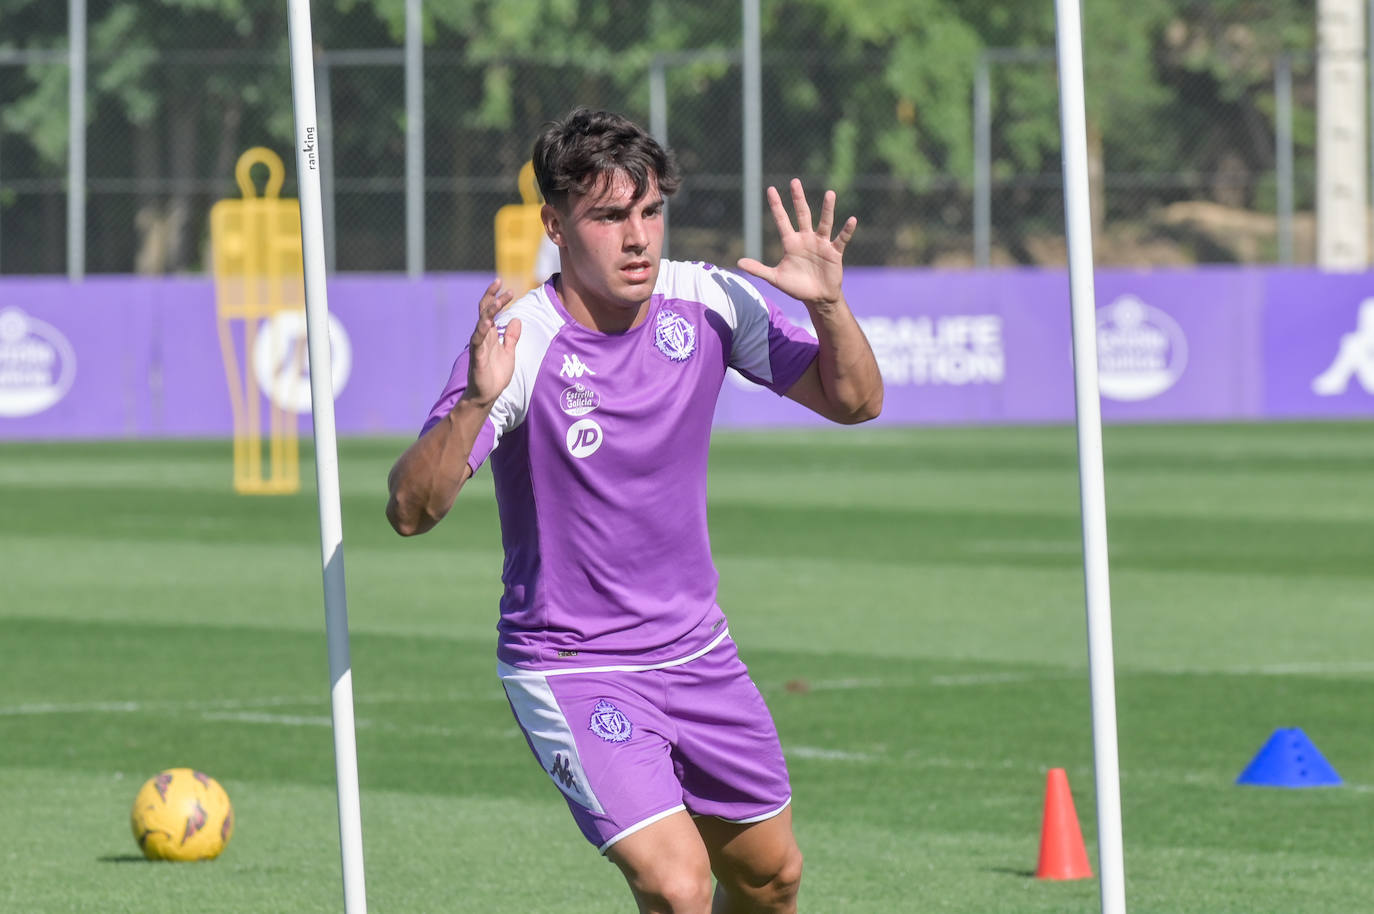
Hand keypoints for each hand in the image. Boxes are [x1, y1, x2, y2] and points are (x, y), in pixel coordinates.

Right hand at [462, 279, 520, 407]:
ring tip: (497, 300)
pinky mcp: (477, 357)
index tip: (505, 286)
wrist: (488, 395)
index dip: (496, 297)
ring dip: (489, 311)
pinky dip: (482, 330)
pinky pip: (478, 341)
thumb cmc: (495, 374)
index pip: (490, 310)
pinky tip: (487, 322)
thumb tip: (516, 319)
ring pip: (481, 323)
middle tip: (501, 284)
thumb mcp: (509, 352)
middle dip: (492, 297)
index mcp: (490, 334)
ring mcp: (478, 346)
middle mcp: (482, 336)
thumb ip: (512, 337)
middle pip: (484, 311)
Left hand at [736, 178, 856, 308]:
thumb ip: (759, 269)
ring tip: (830, 194)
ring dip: (827, 209)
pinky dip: (846, 230)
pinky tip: (851, 219)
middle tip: (795, 181)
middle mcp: (806, 239)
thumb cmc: (796, 287)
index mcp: (791, 243)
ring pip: (824, 222)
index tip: (770, 189)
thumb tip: (738, 263)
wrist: (817, 298)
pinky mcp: (834, 252)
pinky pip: (841, 239)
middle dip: (798, 199)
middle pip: (802, 214)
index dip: (776, 206)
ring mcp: (821, 244)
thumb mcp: (775, 278)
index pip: (781, 220)